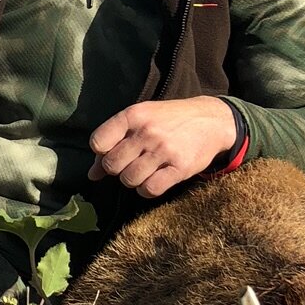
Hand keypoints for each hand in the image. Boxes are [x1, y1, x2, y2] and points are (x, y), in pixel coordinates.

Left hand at [88, 96, 237, 197]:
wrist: (212, 121)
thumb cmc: (169, 120)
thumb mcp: (141, 120)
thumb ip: (114, 142)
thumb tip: (92, 175)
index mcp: (133, 115)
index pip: (98, 142)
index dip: (102, 152)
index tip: (115, 150)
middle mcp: (147, 131)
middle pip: (112, 165)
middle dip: (117, 169)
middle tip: (131, 162)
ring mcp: (164, 150)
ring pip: (129, 180)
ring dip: (133, 180)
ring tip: (145, 170)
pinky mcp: (180, 168)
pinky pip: (150, 189)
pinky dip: (147, 189)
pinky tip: (154, 179)